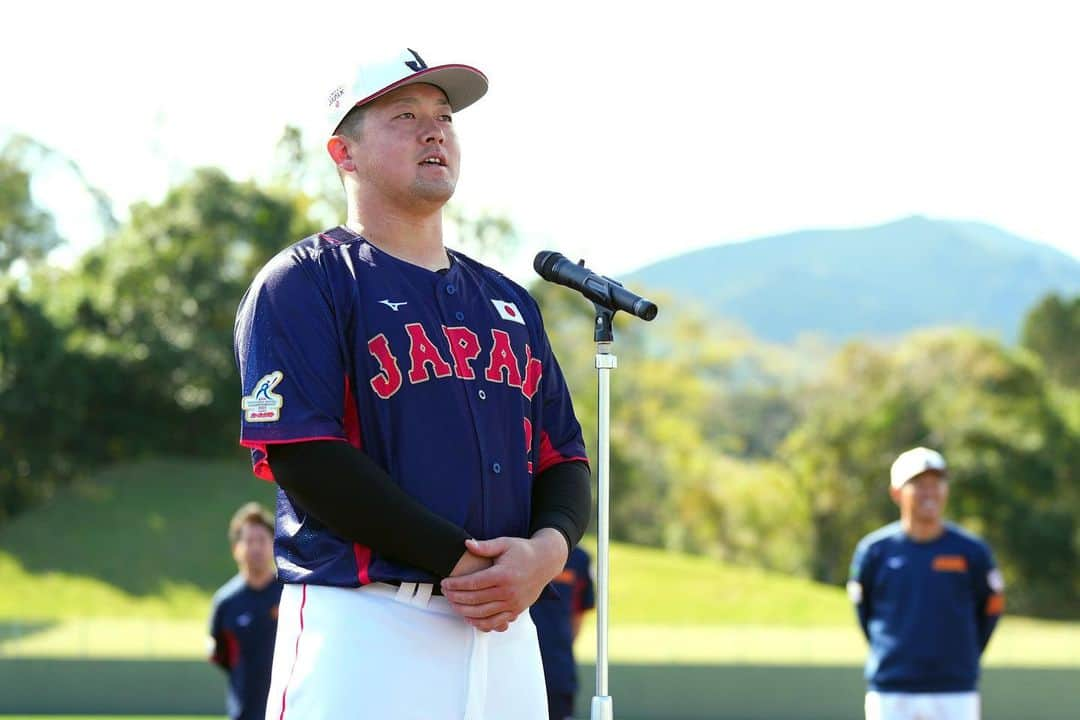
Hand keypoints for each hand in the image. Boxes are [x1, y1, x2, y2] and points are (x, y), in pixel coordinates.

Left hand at [440, 529, 567, 632]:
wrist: (546, 562)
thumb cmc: (522, 550)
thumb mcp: (505, 543)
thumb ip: (485, 546)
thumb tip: (466, 543)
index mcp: (503, 574)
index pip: (473, 583)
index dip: (456, 585)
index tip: (444, 583)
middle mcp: (509, 591)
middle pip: (475, 600)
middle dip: (456, 597)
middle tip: (444, 593)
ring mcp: (513, 603)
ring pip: (483, 614)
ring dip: (464, 611)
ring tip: (453, 604)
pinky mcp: (516, 611)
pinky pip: (495, 623)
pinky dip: (480, 623)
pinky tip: (469, 617)